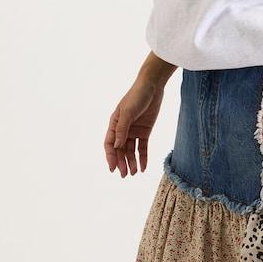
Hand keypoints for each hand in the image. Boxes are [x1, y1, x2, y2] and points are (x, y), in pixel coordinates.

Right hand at [104, 52, 176, 177]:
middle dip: (122, 163)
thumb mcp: (128, 112)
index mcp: (114, 123)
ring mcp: (134, 131)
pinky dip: (142, 158)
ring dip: (131, 162)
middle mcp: (123, 129)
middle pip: (120, 150)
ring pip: (131, 151)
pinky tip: (143, 168)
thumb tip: (116, 146)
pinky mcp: (145, 131)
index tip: (113, 168)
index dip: (110, 156)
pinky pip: (142, 147)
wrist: (152, 86)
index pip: (109, 144)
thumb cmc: (137, 96)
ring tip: (134, 173)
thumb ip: (122, 129)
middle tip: (124, 175)